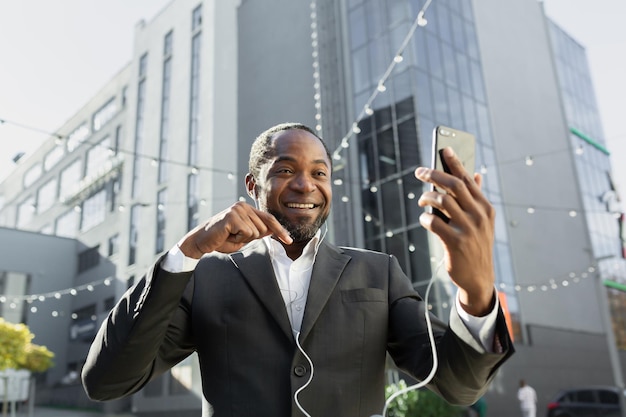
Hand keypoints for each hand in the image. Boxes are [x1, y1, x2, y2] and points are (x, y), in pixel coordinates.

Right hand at [177, 202, 291, 257]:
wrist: (201, 241)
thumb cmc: (221, 239)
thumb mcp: (243, 237)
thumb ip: (257, 232)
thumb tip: (272, 230)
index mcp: (247, 209)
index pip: (269, 219)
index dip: (280, 231)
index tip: (289, 241)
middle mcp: (243, 206)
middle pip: (264, 228)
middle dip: (252, 238)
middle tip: (235, 236)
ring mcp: (238, 209)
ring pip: (256, 231)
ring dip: (243, 239)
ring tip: (230, 235)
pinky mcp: (233, 216)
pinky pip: (247, 232)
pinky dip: (238, 238)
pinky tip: (227, 234)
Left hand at [414, 147, 495, 315]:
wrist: (479, 278)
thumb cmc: (476, 246)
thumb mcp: (482, 222)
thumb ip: (476, 198)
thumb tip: (475, 173)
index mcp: (485, 207)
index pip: (468, 179)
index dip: (454, 163)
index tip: (443, 149)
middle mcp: (479, 216)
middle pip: (454, 186)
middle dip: (434, 174)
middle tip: (419, 172)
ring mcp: (468, 229)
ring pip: (442, 201)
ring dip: (427, 197)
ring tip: (421, 200)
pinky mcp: (456, 242)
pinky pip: (434, 222)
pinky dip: (425, 218)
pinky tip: (424, 219)